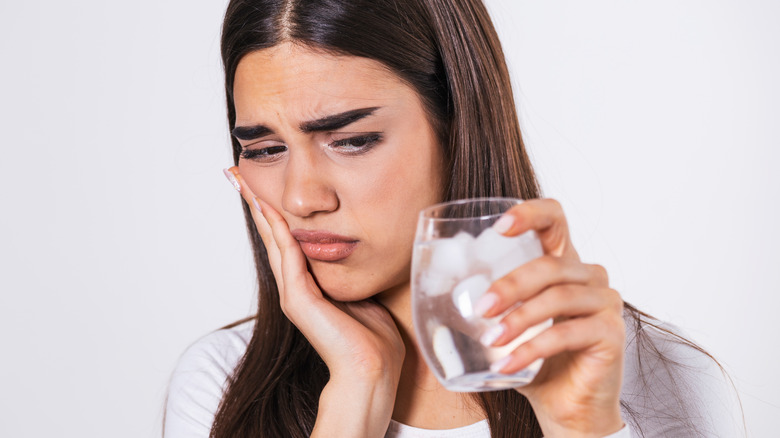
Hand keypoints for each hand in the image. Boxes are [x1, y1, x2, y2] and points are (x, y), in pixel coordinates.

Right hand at [224, 167, 404, 436]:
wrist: (372, 369)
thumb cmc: (374, 338)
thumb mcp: (362, 292)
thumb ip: (350, 271)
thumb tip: (359, 249)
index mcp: (309, 285)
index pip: (286, 240)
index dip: (274, 212)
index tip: (262, 185)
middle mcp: (295, 288)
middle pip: (271, 236)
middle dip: (256, 204)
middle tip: (237, 175)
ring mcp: (293, 294)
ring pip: (273, 242)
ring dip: (259, 211)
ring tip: (244, 184)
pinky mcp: (298, 300)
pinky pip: (287, 256)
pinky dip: (278, 231)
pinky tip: (270, 208)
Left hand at [479, 198, 624, 436]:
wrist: (567, 408)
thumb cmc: (534, 360)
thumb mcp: (506, 324)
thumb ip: (485, 301)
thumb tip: (429, 287)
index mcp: (563, 263)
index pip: (555, 219)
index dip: (530, 213)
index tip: (499, 226)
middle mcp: (589, 275)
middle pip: (550, 264)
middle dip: (510, 285)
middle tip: (481, 308)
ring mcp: (605, 302)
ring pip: (559, 297)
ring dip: (519, 319)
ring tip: (490, 340)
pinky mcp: (612, 333)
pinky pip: (567, 332)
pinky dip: (532, 348)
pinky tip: (507, 365)